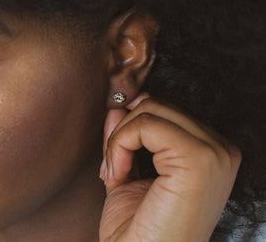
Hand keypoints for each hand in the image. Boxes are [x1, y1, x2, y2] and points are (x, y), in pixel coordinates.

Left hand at [99, 93, 241, 241]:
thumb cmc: (137, 227)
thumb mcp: (129, 168)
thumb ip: (126, 134)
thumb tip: (118, 106)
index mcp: (209, 151)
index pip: (165, 110)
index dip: (132, 128)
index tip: (116, 158)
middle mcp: (220, 149)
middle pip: (157, 105)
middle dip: (123, 132)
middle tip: (112, 168)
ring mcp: (213, 152)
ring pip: (150, 110)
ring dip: (120, 139)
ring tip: (115, 174)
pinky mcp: (198, 158)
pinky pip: (145, 125)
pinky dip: (120, 145)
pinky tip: (118, 176)